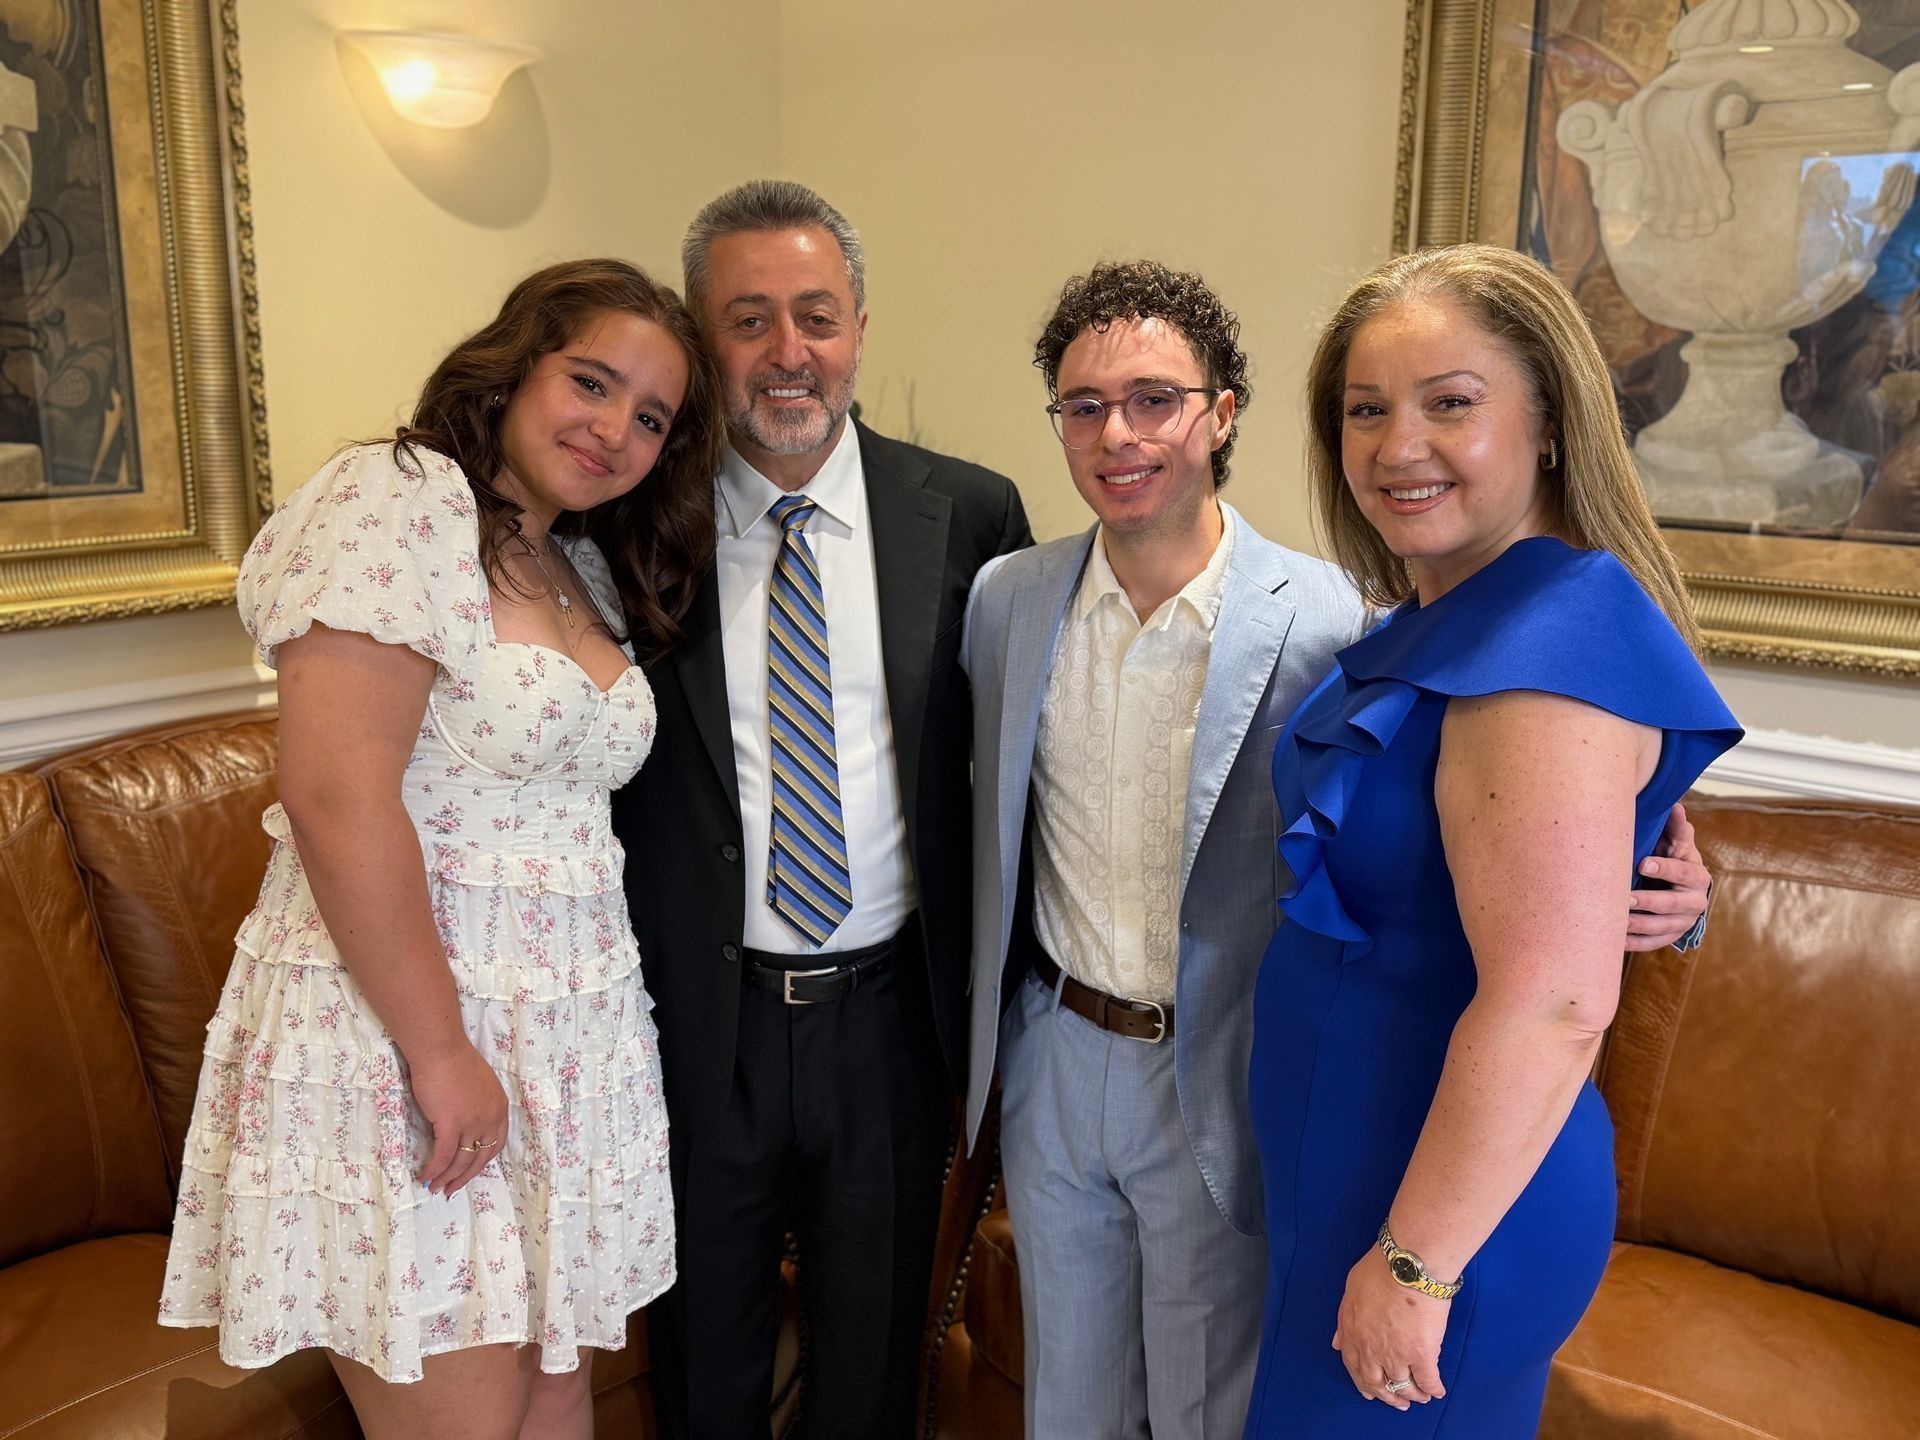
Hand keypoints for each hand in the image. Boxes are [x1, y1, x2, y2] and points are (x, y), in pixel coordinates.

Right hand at [409, 1039, 509, 1197]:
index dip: (482, 1162)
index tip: (469, 1172)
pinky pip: (443, 1155)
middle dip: (464, 1177)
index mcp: (499, 1107)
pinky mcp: (452, 1124)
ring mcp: (473, 1122)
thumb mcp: (477, 1085)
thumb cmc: (454, 1061)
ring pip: (461, 1160)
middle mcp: (491, 1118)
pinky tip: (425, 1176)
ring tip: (435, 1187)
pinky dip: (434, 1169)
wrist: (441, 1049)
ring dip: (446, 1177)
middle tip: (451, 1189)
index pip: (496, 1144)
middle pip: (481, 1158)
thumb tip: (462, 1122)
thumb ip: (475, 1106)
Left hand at [1332, 1250, 1449, 1409]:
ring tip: (1420, 1398)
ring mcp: (1396, 1354)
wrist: (1406, 1266)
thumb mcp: (1351, 1291)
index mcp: (1352, 1333)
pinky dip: (1433, 1389)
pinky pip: (1428, 1380)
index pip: (1354, 1367)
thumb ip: (1345, 1321)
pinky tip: (1437, 1392)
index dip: (1364, 1383)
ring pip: (1403, 1385)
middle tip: (1399, 1403)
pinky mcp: (1421, 1354)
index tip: (1371, 1392)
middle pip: (1377, 1383)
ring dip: (1413, 1395)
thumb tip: (1338, 1343)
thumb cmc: (1380, 1270)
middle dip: (1388, 1396)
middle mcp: (1371, 1349)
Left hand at [1625, 802, 1711, 951]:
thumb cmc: (1675, 861)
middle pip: (1672, 904)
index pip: (1682, 872)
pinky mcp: (1670, 937)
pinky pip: (1653, 943)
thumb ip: (1676, 829)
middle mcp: (1694, 902)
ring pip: (1662, 927)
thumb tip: (1674, 806)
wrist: (1684, 889)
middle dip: (1649, 902)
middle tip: (1626, 898)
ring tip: (1617, 921)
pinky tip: (1615, 940)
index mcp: (1696, 876)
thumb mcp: (1678, 844)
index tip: (1643, 863)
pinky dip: (1635, 943)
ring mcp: (1683, 923)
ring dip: (1639, 925)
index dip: (1664, 868)